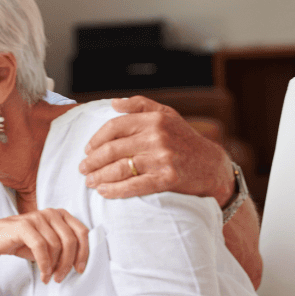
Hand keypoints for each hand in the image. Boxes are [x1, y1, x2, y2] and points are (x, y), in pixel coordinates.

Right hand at [0, 208, 87, 283]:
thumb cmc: (23, 242)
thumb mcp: (48, 243)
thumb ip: (64, 246)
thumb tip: (80, 263)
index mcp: (60, 214)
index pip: (82, 233)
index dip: (84, 253)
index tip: (80, 269)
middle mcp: (50, 213)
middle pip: (70, 241)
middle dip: (68, 263)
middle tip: (61, 278)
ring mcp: (37, 217)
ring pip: (56, 246)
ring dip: (54, 267)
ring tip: (49, 277)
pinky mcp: (24, 225)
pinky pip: (41, 247)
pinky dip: (44, 264)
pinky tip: (43, 274)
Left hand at [79, 96, 232, 202]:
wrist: (212, 166)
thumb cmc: (184, 139)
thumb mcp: (167, 115)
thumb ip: (141, 105)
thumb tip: (114, 103)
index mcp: (154, 119)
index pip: (115, 127)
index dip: (97, 139)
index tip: (87, 149)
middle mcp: (157, 137)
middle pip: (113, 149)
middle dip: (93, 161)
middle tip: (83, 168)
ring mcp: (162, 158)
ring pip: (120, 168)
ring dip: (99, 176)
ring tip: (89, 181)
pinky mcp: (167, 179)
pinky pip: (133, 185)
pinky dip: (115, 190)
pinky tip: (104, 192)